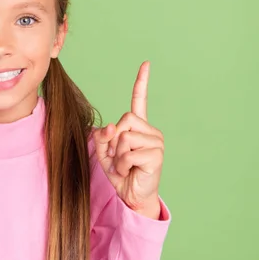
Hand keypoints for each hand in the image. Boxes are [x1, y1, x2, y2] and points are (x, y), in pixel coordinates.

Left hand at [93, 61, 164, 218]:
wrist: (131, 196)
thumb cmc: (120, 173)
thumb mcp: (104, 152)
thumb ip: (102, 137)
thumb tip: (112, 127)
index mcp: (138, 127)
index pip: (140, 100)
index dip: (141, 82)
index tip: (146, 63)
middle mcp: (150, 131)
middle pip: (124, 120)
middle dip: (114, 140)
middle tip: (118, 157)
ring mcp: (156, 142)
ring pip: (125, 137)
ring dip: (117, 156)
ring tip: (124, 166)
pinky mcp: (156, 155)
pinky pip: (129, 153)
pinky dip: (123, 164)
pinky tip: (130, 171)